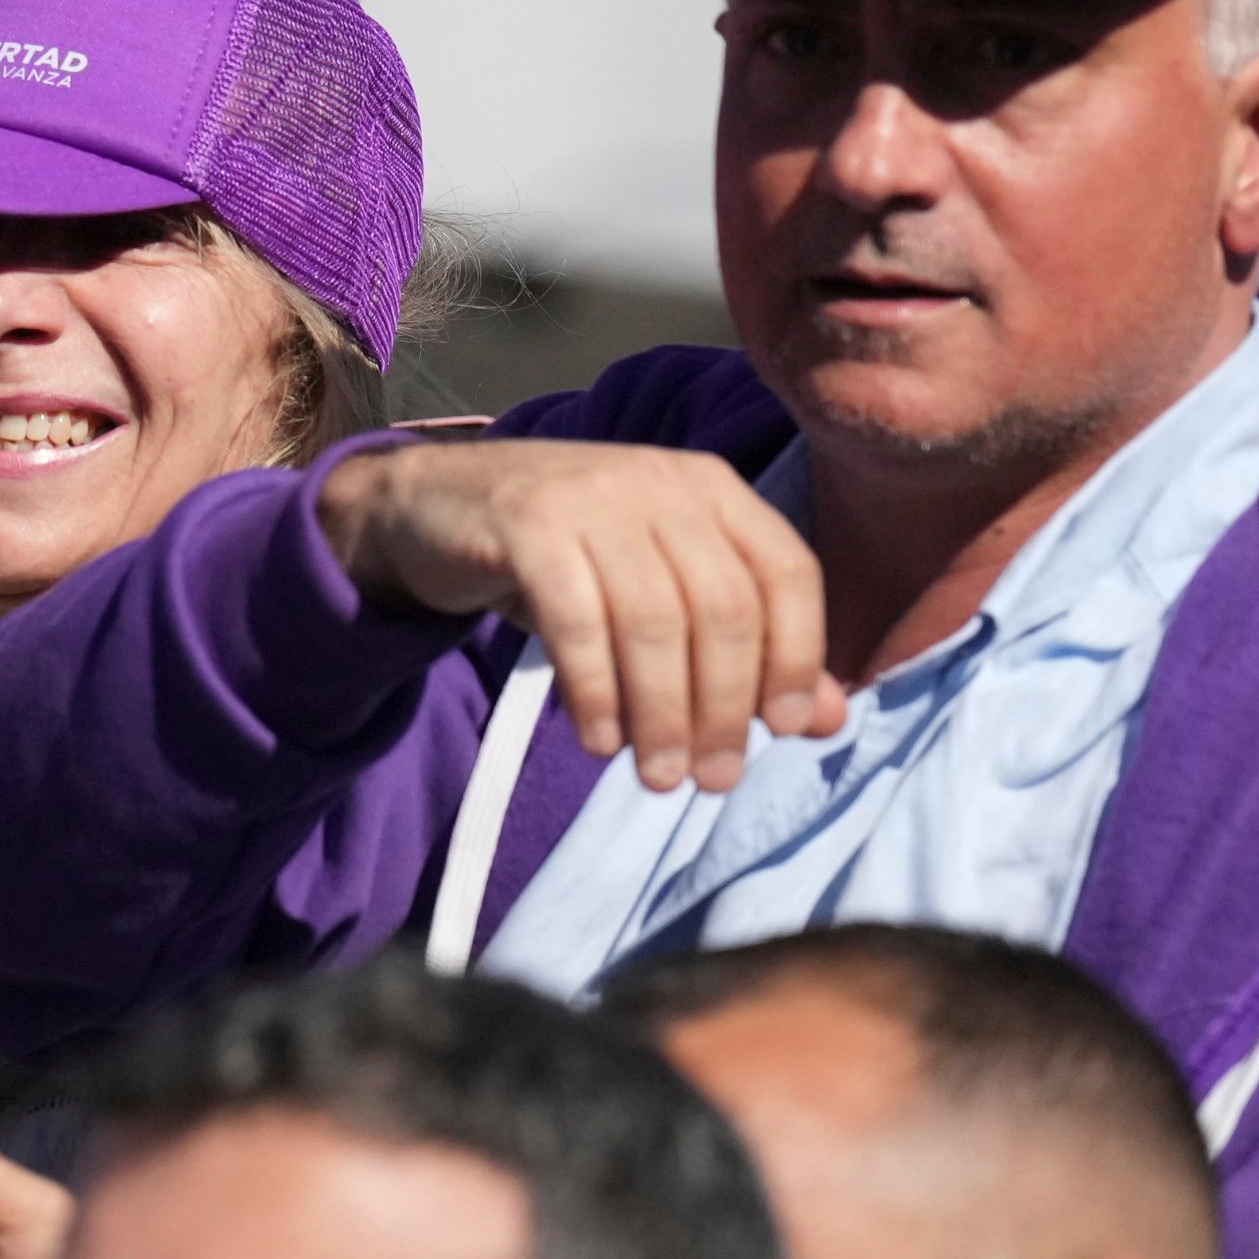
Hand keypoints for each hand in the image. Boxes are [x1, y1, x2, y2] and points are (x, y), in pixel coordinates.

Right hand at [317, 436, 847, 792]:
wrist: (429, 506)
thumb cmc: (560, 558)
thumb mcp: (657, 591)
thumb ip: (743, 648)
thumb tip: (828, 721)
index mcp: (711, 488)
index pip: (787, 573)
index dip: (797, 657)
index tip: (785, 731)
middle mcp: (660, 480)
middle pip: (722, 606)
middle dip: (723, 706)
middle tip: (711, 778)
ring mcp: (592, 496)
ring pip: (652, 619)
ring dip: (659, 712)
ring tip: (654, 775)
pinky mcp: (525, 523)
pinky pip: (576, 619)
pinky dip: (594, 689)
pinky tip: (597, 738)